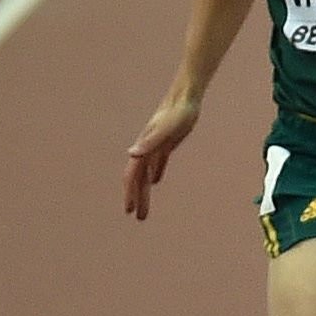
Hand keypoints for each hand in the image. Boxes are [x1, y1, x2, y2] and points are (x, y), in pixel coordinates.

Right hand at [123, 93, 199, 218]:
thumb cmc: (178, 113)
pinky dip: (156, 173)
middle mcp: (147, 149)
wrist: (186, 98)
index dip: (130, 193)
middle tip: (139, 218)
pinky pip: (158, 162)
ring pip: (147, 173)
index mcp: (144, 149)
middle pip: (139, 179)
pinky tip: (156, 181)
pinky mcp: (167, 143)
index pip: (133, 176)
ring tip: (145, 205)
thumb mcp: (166, 130)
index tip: (129, 211)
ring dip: (145, 190)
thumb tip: (131, 154)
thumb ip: (149, 143)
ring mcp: (156, 146)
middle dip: (138, 198)